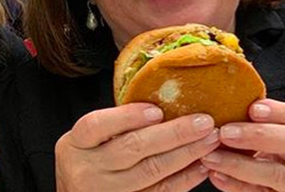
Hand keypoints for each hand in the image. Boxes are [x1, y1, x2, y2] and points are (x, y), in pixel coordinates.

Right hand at [55, 103, 219, 190]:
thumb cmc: (87, 160)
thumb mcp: (88, 140)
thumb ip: (115, 124)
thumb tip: (165, 101)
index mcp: (75, 144)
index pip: (97, 125)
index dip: (128, 116)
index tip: (157, 110)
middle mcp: (87, 170)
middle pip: (132, 148)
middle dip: (173, 133)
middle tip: (203, 121)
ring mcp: (106, 191)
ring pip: (150, 171)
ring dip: (185, 154)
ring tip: (209, 140)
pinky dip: (183, 179)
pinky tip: (200, 166)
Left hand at [201, 99, 284, 191]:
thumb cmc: (274, 160)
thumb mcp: (272, 140)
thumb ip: (254, 125)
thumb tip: (217, 106)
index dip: (278, 111)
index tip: (253, 108)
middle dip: (259, 135)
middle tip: (226, 132)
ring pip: (276, 174)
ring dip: (240, 165)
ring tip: (211, 157)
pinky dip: (236, 186)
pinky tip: (217, 177)